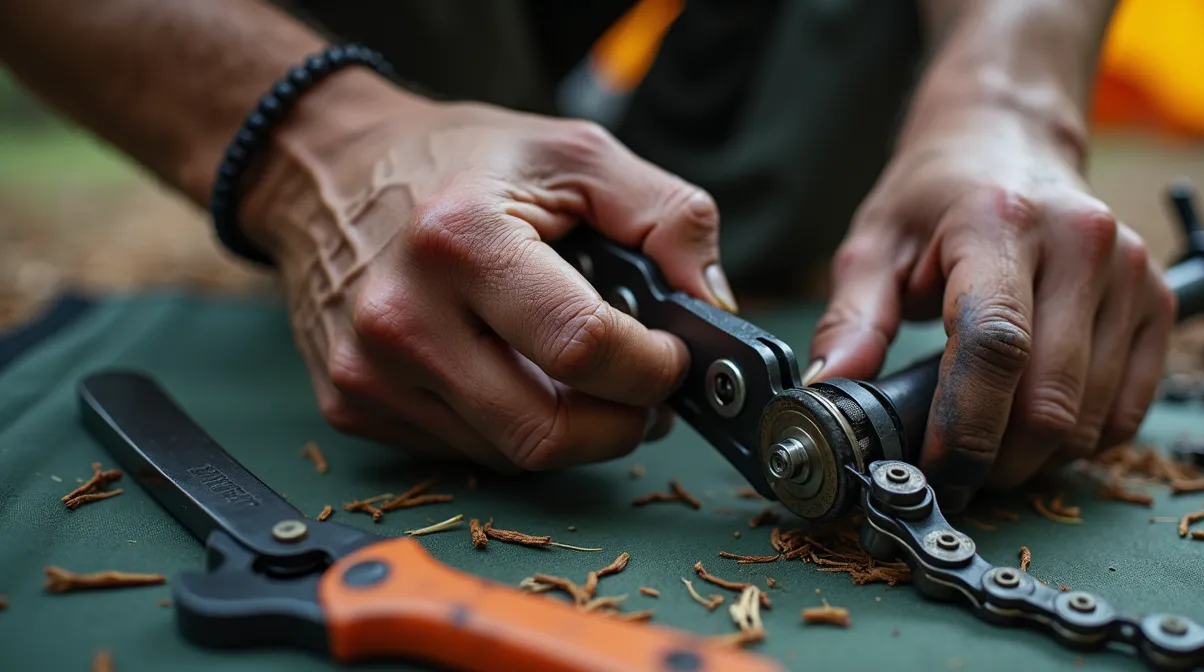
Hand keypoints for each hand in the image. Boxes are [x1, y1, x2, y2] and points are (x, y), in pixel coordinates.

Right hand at [241, 72, 737, 470]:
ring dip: (570, 430)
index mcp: (461, 239)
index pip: (582, 347)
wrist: (326, 171)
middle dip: (619, 424)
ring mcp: (368, 371)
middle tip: (642, 391)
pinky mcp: (351, 404)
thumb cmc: (458, 159)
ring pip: (509, 454)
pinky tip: (514, 375)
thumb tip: (711, 301)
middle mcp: (402, 316)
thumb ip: (666, 214)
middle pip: (545, 432)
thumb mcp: (574, 152)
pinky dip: (510, 426)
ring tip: (583, 376)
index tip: (671, 356)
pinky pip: (464, 452)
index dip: (651, 368)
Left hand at [806, 105, 1174, 510]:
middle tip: (952, 471)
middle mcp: (1080, 242)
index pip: (995, 344)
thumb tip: (828, 389)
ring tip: (988, 444)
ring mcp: (1131, 272)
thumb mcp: (874, 244)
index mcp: (999, 223)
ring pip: (1090, 418)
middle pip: (1048, 398)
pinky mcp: (1158, 301)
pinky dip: (1079, 441)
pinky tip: (1036, 425)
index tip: (931, 470)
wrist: (1010, 139)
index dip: (963, 426)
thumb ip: (850, 319)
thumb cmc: (935, 198)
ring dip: (1035, 457)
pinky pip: (1128, 412)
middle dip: (996, 460)